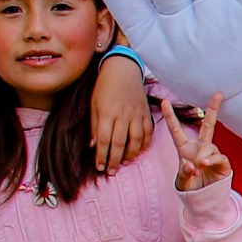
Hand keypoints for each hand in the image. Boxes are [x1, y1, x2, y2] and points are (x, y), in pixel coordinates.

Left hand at [89, 52, 154, 172]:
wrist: (123, 70)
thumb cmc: (104, 87)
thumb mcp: (94, 105)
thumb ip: (95, 126)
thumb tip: (94, 146)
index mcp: (107, 113)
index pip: (104, 140)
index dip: (102, 156)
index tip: (100, 167)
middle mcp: (123, 116)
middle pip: (119, 144)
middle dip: (114, 160)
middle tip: (111, 171)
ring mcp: (137, 115)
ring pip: (136, 141)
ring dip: (130, 155)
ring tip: (124, 163)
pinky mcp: (146, 113)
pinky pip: (148, 133)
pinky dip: (144, 144)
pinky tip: (138, 151)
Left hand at [162, 94, 232, 192]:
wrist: (206, 200)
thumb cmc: (191, 188)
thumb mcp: (182, 182)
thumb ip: (185, 173)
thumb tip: (192, 164)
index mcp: (185, 149)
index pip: (176, 130)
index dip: (171, 116)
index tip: (164, 102)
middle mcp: (200, 147)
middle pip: (208, 125)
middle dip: (213, 109)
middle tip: (218, 94)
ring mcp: (212, 153)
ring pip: (209, 146)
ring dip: (203, 156)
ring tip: (199, 167)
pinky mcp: (223, 162)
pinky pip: (218, 156)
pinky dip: (210, 159)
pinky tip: (205, 164)